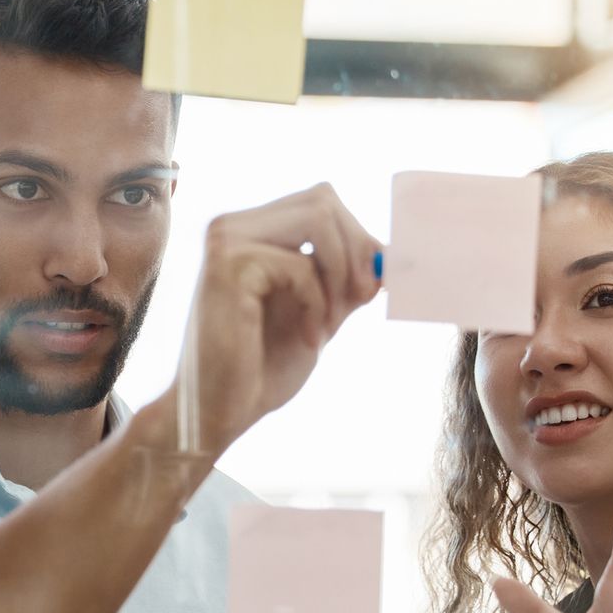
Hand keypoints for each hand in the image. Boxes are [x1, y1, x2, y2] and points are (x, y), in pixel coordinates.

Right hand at [175, 183, 381, 454]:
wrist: (220, 412)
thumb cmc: (261, 369)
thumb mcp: (319, 313)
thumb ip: (347, 279)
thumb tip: (393, 252)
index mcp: (249, 231)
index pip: (322, 201)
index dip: (357, 239)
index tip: (370, 289)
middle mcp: (232, 226)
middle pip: (323, 199)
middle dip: (355, 251)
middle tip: (361, 301)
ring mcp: (226, 241)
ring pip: (317, 219)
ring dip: (339, 274)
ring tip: (333, 323)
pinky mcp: (228, 266)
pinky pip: (302, 266)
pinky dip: (318, 306)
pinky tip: (309, 340)